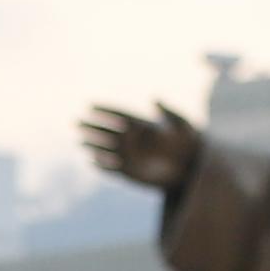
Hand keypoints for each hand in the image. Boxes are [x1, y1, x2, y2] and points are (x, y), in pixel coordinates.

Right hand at [81, 101, 204, 192]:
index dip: (105, 110)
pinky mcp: (131, 172)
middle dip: (92, 126)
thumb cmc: (191, 144)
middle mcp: (133, 140)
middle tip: (77, 122)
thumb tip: (154, 98)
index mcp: (143, 125)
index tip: (90, 105)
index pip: (119, 115)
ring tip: (80, 140)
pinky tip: (92, 161)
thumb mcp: (183, 125)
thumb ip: (169, 112)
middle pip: (108, 131)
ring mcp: (131, 156)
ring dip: (94, 144)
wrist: (192, 169)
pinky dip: (103, 165)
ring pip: (107, 148)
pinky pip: (113, 169)